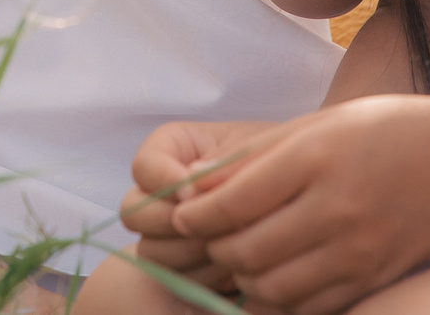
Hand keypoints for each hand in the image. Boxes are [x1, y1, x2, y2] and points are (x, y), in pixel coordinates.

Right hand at [117, 120, 284, 295]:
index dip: (165, 180)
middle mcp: (157, 192)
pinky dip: (204, 276)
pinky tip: (234, 266)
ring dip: (191, 251)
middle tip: (214, 225)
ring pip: (151, 251)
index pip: (143, 165)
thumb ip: (222, 159)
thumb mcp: (254, 149)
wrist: (295, 200)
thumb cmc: (275, 164)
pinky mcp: (178, 267)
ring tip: (232, 243)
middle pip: (133, 212)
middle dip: (173, 221)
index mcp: (171, 150)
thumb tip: (191, 186)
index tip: (197, 192)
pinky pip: (174, 279)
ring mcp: (163, 233)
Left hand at [168, 95, 429, 314]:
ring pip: (270, 287)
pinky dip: (278, 299)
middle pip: (245, 251)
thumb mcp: (316, 125)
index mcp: (315, 158)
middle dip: (214, 248)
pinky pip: (306, 307)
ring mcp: (357, 250)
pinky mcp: (372, 278)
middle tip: (210, 237)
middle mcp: (336, 207)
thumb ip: (254, 158)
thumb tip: (191, 190)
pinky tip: (276, 277)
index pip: (231, 204)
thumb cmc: (382, 130)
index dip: (194, 215)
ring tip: (242, 256)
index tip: (182, 214)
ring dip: (243, 277)